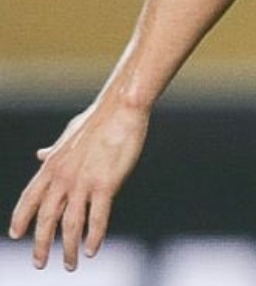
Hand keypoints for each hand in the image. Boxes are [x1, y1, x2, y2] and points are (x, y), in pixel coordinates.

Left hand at [9, 98, 150, 270]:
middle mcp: (62, 178)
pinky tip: (92, 250)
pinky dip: (94, 237)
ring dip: (69, 248)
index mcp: (51, 166)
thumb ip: (54, 150)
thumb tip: (40, 154)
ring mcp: (83, 182)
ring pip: (70, 225)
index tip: (16, 235)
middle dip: (41, 244)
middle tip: (39, 263)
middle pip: (47, 219)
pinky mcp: (106, 185)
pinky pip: (97, 218)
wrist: (122, 108)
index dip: (21, 218)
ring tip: (70, 265)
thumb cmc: (99, 119)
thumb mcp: (69, 135)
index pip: (29, 198)